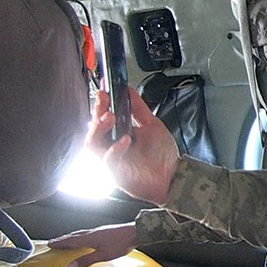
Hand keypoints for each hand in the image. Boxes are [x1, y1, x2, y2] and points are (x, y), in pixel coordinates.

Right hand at [47, 222, 136, 266]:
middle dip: (64, 239)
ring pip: (82, 233)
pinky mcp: (105, 231)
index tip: (50, 243)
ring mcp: (99, 230)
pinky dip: (82, 235)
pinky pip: (88, 232)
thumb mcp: (102, 255)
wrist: (135, 232)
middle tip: (55, 241)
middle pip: (75, 235)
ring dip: (73, 236)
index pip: (71, 240)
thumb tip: (70, 266)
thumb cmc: (120, 243)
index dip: (60, 242)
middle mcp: (93, 232)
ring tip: (67, 239)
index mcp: (90, 237)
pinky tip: (86, 238)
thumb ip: (86, 260)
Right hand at [86, 88, 179, 204]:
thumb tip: (128, 90)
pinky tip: (125, 139)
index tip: (104, 90)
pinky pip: (108, 159)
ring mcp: (112, 160)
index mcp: (117, 135)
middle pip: (94, 129)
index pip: (102, 118)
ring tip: (111, 116)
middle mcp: (110, 147)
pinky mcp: (116, 172)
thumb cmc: (160, 155)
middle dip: (98, 112)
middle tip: (104, 99)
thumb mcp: (151, 125)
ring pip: (93, 143)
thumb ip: (139, 109)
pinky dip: (114, 148)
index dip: (100, 104)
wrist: (173, 176)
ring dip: (100, 128)